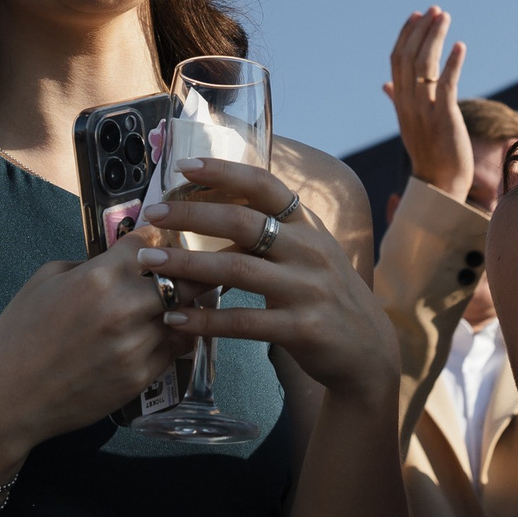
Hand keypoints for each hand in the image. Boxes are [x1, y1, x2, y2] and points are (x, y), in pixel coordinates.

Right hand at [0, 227, 183, 453]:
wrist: (9, 398)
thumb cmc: (18, 336)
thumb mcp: (43, 281)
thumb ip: (86, 265)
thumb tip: (114, 262)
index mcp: (98, 278)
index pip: (147, 244)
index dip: (152, 240)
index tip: (154, 243)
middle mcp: (124, 308)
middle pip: (180, 279)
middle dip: (179, 274)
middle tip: (175, 275)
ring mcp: (136, 346)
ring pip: (183, 316)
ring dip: (178, 308)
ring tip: (171, 305)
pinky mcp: (139, 378)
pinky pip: (173, 350)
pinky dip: (170, 339)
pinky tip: (161, 335)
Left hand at [142, 157, 401, 407]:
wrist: (367, 350)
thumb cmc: (326, 296)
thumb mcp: (309, 254)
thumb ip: (272, 233)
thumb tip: (214, 209)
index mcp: (307, 227)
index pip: (265, 186)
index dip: (225, 172)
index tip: (186, 166)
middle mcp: (309, 251)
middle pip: (243, 223)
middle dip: (191, 216)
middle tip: (151, 214)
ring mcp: (307, 289)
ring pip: (236, 270)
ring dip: (187, 266)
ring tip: (150, 265)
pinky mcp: (302, 328)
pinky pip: (243, 322)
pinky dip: (205, 320)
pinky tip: (175, 318)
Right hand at [383, 7, 472, 199]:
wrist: (440, 186)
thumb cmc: (430, 154)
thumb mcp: (410, 124)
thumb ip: (398, 100)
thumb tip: (386, 85)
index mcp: (400, 103)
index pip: (396, 60)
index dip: (406, 35)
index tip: (417, 16)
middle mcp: (408, 104)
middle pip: (409, 57)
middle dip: (422, 30)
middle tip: (436, 10)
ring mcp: (424, 111)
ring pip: (424, 65)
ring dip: (434, 38)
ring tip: (445, 18)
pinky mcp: (443, 118)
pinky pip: (445, 84)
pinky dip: (451, 62)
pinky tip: (460, 47)